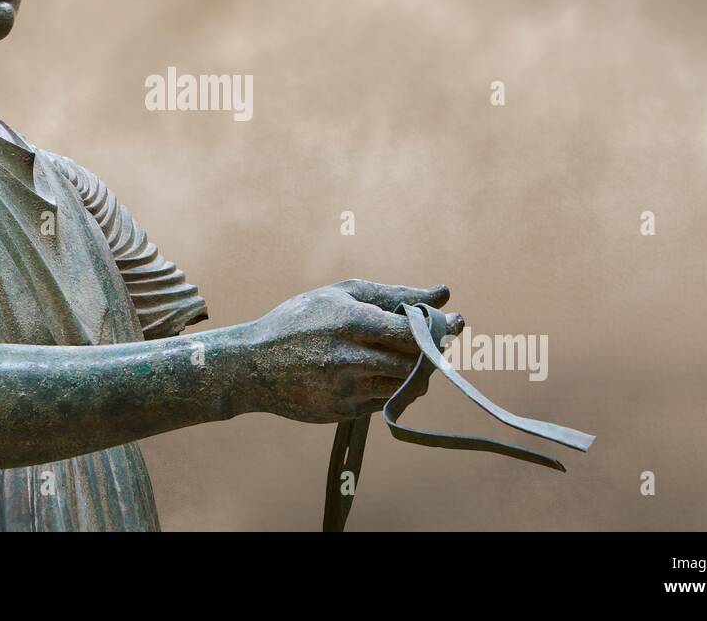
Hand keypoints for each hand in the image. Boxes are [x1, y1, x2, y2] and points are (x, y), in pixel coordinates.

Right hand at [241, 280, 455, 422]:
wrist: (251, 365)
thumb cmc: (300, 320)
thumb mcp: (342, 295)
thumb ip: (394, 295)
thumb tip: (444, 293)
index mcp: (351, 321)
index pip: (414, 331)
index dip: (439, 328)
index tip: (454, 323)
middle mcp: (350, 358)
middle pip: (415, 362)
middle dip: (432, 352)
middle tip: (432, 341)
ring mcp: (346, 389)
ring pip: (405, 385)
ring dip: (417, 373)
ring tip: (407, 356)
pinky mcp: (343, 412)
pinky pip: (386, 402)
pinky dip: (394, 388)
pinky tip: (382, 374)